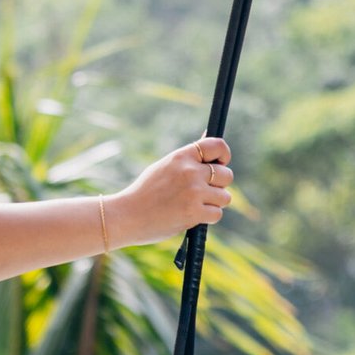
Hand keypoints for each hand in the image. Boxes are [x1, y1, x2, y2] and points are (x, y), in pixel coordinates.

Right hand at [107, 137, 232, 246]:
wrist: (127, 216)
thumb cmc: (145, 193)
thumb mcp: (165, 167)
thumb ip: (189, 158)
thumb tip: (212, 137)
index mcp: (181, 157)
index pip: (217, 146)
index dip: (224, 155)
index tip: (220, 164)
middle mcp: (190, 172)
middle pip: (226, 175)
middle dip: (218, 186)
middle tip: (202, 192)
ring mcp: (193, 192)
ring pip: (225, 197)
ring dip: (213, 204)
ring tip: (194, 205)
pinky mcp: (194, 212)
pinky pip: (217, 213)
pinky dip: (207, 218)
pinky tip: (191, 216)